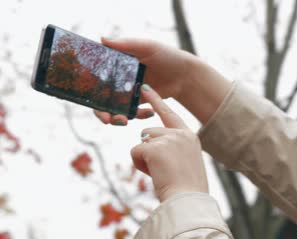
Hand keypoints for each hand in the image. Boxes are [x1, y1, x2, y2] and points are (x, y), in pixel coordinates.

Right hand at [93, 38, 230, 126]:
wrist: (186, 75)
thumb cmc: (168, 56)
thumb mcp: (147, 47)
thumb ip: (126, 44)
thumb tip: (102, 39)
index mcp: (116, 64)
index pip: (96, 78)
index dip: (89, 91)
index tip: (92, 101)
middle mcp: (119, 79)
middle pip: (102, 99)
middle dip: (102, 112)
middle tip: (107, 120)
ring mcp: (129, 93)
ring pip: (115, 109)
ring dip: (116, 118)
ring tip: (125, 121)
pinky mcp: (140, 103)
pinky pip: (132, 113)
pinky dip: (137, 116)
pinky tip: (150, 113)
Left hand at [131, 84, 208, 201]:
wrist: (188, 199)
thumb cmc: (186, 189)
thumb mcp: (185, 163)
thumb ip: (173, 150)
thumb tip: (147, 146)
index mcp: (190, 137)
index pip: (170, 114)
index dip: (156, 102)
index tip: (146, 88)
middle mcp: (181, 133)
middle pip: (149, 132)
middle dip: (148, 150)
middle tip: (163, 169)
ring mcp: (168, 139)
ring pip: (142, 142)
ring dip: (145, 159)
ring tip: (161, 173)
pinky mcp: (155, 147)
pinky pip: (135, 152)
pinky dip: (140, 166)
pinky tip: (155, 175)